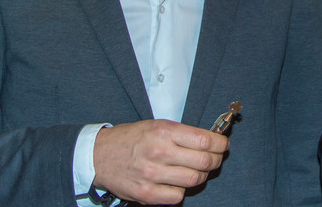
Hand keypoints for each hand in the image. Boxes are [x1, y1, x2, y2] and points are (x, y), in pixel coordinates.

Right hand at [92, 119, 228, 204]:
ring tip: (196, 171)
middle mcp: (160, 152)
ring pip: (194, 180)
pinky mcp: (146, 193)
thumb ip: (182, 134)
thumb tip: (210, 141)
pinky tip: (176, 183)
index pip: (205, 140)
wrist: (98, 156)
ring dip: (200, 176)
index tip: (223, 145)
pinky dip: (181, 191)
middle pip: (204, 161)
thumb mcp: (156, 126)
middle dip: (215, 160)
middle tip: (214, 159)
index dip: (220, 144)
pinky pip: (177, 196)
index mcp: (164, 132)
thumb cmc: (130, 139)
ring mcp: (153, 175)